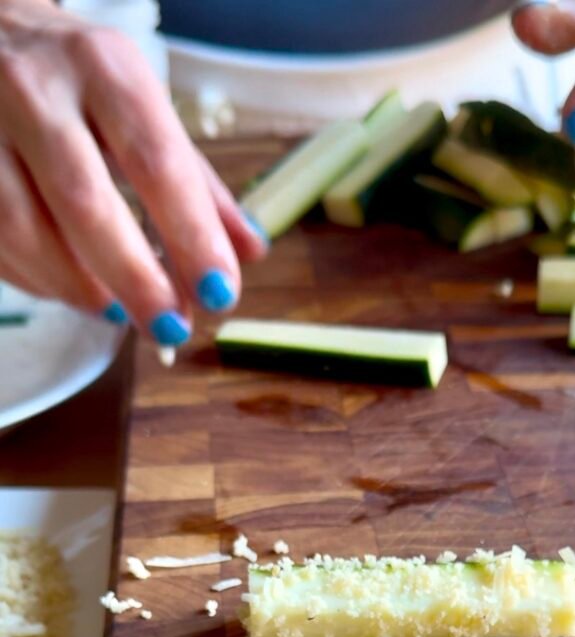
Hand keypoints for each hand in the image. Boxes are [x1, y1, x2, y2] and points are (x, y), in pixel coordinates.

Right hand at [0, 0, 266, 344]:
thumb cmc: (79, 85)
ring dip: (80, 287)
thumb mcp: (143, 111)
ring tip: (119, 312)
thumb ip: (196, 184)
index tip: (219, 293)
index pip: (156, 162)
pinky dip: (39, 280)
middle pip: (86, 202)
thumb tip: (249, 250)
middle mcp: (38, 89)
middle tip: (171, 327)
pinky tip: (71, 289)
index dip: (191, 236)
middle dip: (135, 278)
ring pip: (25, 229)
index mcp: (105, 70)